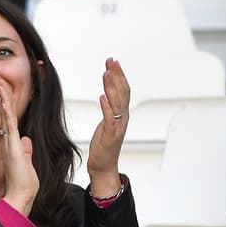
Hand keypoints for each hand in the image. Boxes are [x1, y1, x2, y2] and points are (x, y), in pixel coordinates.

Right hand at [0, 75, 38, 215]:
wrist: (20, 197)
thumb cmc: (23, 185)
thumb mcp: (28, 164)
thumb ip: (26, 152)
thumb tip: (27, 142)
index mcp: (13, 145)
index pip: (10, 122)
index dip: (7, 107)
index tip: (5, 93)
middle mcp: (9, 143)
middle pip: (5, 115)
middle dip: (2, 98)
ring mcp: (10, 144)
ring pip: (6, 117)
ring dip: (3, 100)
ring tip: (0, 84)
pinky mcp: (13, 147)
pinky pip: (9, 126)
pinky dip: (6, 113)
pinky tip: (4, 101)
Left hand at [86, 57, 129, 196]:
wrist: (104, 166)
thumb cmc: (103, 145)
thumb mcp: (108, 122)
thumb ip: (110, 108)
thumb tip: (107, 93)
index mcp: (122, 113)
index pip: (123, 89)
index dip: (119, 75)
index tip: (113, 61)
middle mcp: (122, 118)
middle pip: (122, 92)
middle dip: (117, 75)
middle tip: (111, 61)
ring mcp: (117, 126)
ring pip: (117, 102)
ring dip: (111, 86)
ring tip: (106, 73)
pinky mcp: (110, 135)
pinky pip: (109, 119)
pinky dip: (106, 107)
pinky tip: (102, 97)